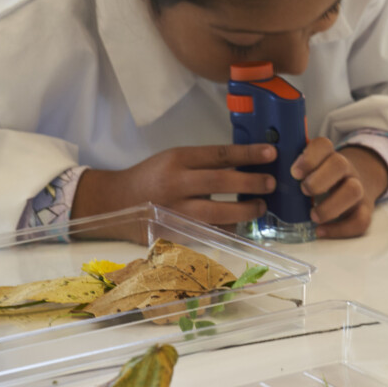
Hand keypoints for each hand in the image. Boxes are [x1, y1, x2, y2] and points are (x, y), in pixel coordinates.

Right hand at [71, 144, 276, 225]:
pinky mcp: (175, 232)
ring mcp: (175, 211)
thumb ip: (204, 162)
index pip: (219, 154)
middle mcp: (176, 184)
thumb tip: (246, 165)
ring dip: (245, 211)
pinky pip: (209, 233)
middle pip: (221, 183)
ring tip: (260, 207)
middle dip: (252, 184)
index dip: (248, 154)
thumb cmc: (152, 176)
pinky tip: (242, 226)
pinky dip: (229, 229)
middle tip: (270, 184)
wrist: (117, 201)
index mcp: (178, 159)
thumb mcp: (174, 158)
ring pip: (217, 214)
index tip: (271, 153)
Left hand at [290, 137, 387, 238]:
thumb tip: (265, 176)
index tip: (295, 172)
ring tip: (313, 215)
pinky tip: (321, 231)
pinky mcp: (364, 209)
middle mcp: (346, 169)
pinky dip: (340, 229)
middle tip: (303, 191)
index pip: (323, 144)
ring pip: (354, 191)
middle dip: (318, 180)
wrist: (354, 182)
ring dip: (330, 206)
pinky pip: (360, 220)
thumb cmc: (322, 177)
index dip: (309, 157)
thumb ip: (292, 169)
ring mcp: (358, 188)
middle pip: (340, 164)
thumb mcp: (309, 168)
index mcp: (328, 155)